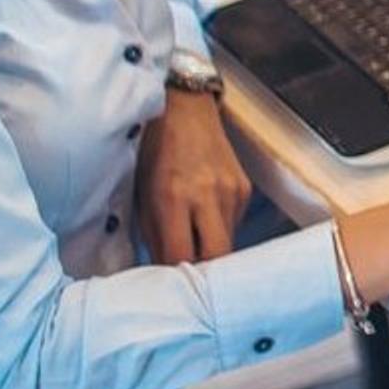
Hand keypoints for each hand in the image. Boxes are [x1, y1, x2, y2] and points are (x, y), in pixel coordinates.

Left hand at [134, 89, 253, 265]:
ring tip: (193, 241)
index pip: (181, 256)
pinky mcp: (244, 188)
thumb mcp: (143, 191)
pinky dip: (218, 228)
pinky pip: (234, 223)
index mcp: (175, 196)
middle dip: (202, 271)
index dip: (173, 274)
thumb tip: (162, 267)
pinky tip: (205, 216)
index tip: (165, 281)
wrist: (186, 108)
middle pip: (216, 257)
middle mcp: (208, 195)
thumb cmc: (155, 150)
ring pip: (228, 242)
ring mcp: (232, 191)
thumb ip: (154, 232)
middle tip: (186, 272)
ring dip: (210, 249)